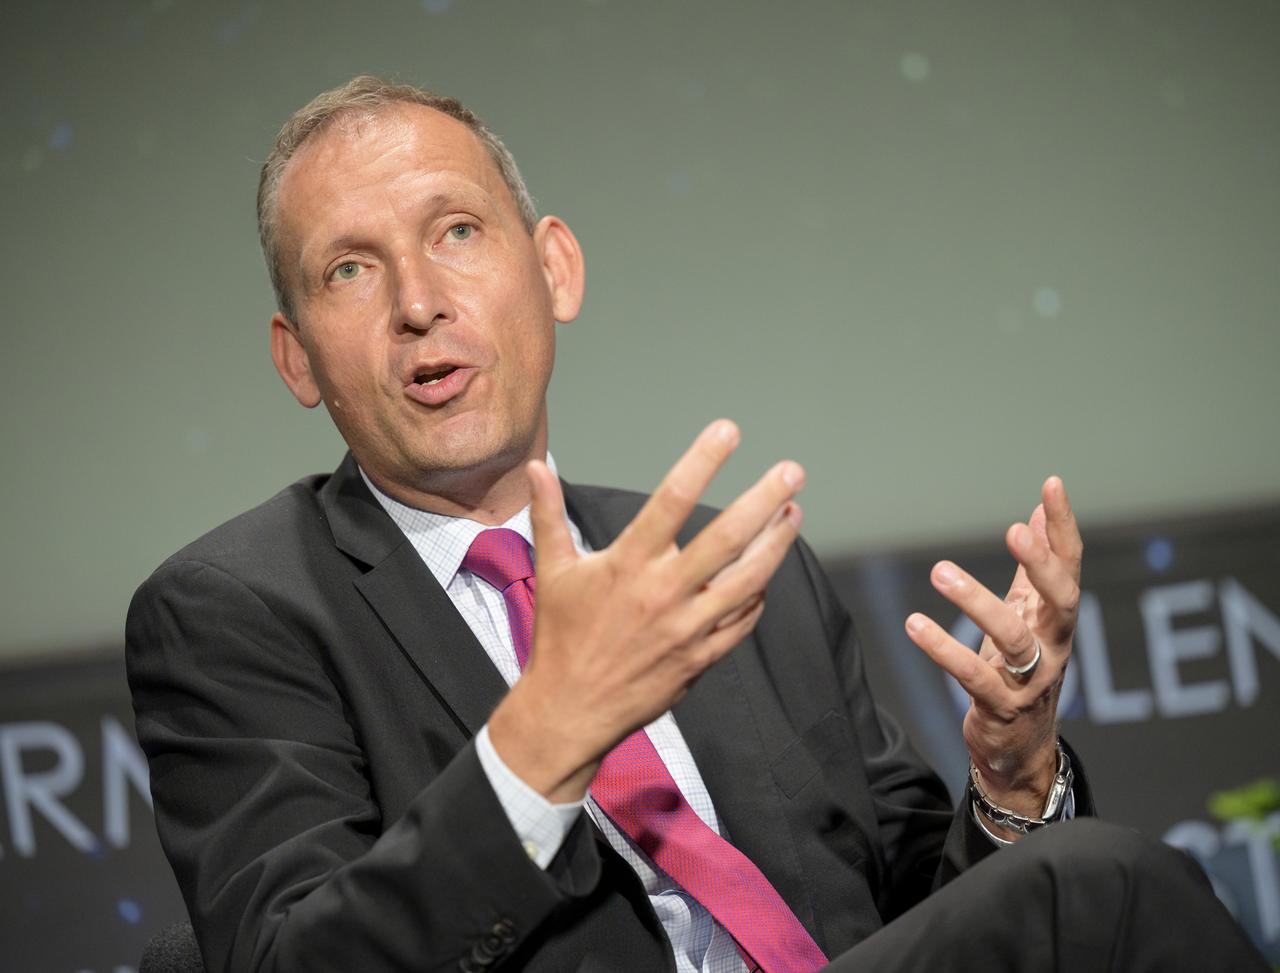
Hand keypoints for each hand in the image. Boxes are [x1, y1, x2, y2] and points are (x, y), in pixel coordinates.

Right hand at [488, 420, 804, 801]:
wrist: (569, 710)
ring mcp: (687, 628)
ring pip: (748, 579)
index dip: (703, 460)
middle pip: (727, 537)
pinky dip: (758, 594)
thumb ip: (550, 515)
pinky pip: (742, 621)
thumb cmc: (560, 636)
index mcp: (627, 564)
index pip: (672, 499)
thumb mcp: (552, 571)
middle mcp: (663, 592)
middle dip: (765, 499)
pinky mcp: (701, 659)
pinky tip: (767, 571)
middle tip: (792, 470)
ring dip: (777, 543)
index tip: (728, 431)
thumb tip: (538, 466)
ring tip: (794, 513)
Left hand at [903, 476, 1082, 832]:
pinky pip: (974, 676)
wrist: (1021, 750)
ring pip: (1014, 638)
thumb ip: (1034, 566)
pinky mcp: (1001, 707)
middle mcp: (1055, 646)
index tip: (1052, 485)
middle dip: (1041, 564)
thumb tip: (1039, 512)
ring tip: (940, 570)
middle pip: (1062, 601)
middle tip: (1014, 531)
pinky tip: (915, 625)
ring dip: (976, 603)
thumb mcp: (1030, 614)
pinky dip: (944, 650)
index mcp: (1058, 618)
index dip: (1063, 526)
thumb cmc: (1023, 671)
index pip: (1070, 565)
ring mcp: (1032, 680)